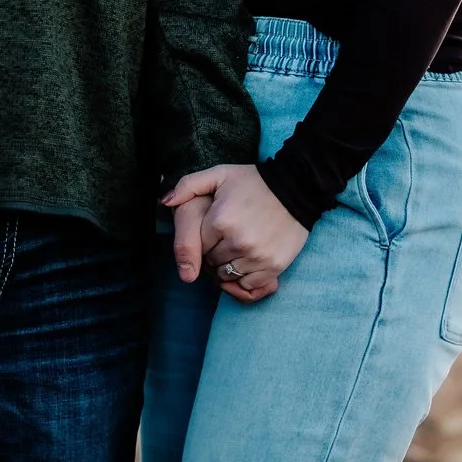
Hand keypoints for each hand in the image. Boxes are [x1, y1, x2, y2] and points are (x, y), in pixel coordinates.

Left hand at [165, 164, 307, 302]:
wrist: (297, 188)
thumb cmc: (254, 182)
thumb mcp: (219, 174)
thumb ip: (188, 186)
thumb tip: (164, 202)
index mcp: (219, 220)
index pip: (195, 246)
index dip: (203, 239)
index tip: (214, 229)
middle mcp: (237, 242)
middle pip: (210, 263)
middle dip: (214, 253)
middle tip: (227, 237)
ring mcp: (256, 257)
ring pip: (226, 276)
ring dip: (228, 266)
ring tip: (239, 248)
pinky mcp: (273, 267)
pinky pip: (248, 286)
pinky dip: (245, 278)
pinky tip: (250, 260)